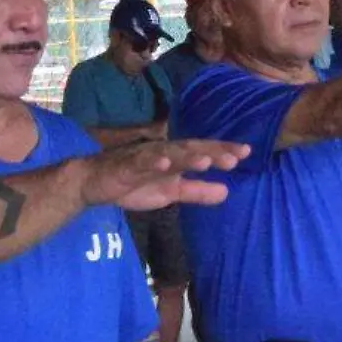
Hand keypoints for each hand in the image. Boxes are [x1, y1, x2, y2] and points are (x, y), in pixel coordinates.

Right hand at [79, 139, 250, 212]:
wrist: (94, 183)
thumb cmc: (134, 183)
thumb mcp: (171, 192)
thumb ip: (197, 192)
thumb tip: (227, 192)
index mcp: (175, 159)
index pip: (203, 152)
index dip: (223, 151)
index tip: (246, 152)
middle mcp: (163, 153)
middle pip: (191, 149)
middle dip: (212, 152)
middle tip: (235, 156)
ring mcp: (144, 158)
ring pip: (168, 154)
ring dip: (186, 157)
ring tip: (206, 161)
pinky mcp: (125, 166)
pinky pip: (139, 163)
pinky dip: (151, 162)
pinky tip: (164, 163)